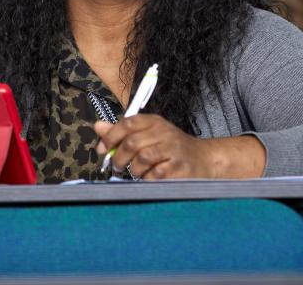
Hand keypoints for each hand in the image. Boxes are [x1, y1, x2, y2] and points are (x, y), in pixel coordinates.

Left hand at [94, 115, 264, 179]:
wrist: (205, 160)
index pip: (128, 123)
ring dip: (134, 170)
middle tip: (116, 167)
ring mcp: (173, 150)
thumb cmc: (172, 149)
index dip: (111, 136)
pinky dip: (148, 180)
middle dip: (119, 158)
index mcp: (155, 122)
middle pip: (132, 143)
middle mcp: (165, 132)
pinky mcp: (179, 168)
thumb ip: (123, 132)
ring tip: (137, 173)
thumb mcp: (149, 135)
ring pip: (141, 160)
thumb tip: (98, 126)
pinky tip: (152, 179)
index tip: (103, 149)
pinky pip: (154, 176)